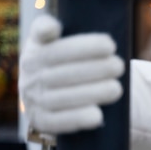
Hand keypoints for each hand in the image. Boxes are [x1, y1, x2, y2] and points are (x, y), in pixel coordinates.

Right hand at [18, 14, 124, 134]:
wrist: (51, 95)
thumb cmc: (62, 61)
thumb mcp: (54, 41)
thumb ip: (51, 29)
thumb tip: (52, 27)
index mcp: (35, 51)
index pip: (56, 47)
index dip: (82, 46)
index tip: (110, 45)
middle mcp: (29, 75)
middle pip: (63, 73)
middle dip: (96, 69)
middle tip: (120, 66)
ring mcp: (33, 100)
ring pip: (61, 97)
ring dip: (92, 93)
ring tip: (117, 88)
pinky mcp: (40, 121)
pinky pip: (57, 122)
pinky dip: (77, 119)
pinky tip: (98, 116)